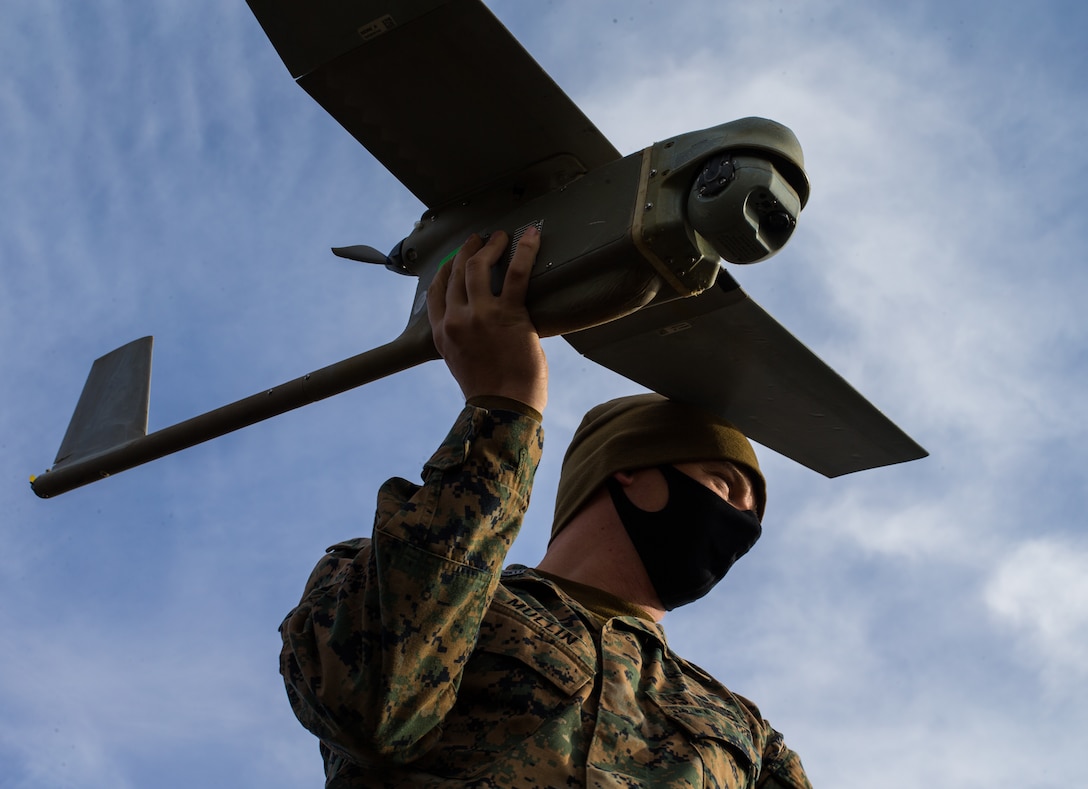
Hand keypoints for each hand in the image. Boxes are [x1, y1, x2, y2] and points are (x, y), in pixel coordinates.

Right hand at [427, 227, 547, 412]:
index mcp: (443, 334)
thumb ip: (466, 341)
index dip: (444, 270)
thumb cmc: (492, 393)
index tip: (452, 259)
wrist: (505, 408)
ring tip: (500, 237)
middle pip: (456, 273)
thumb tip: (482, 330)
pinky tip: (530, 236)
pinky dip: (524, 251)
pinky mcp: (508, 313)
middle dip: (467, 251)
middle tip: (478, 240)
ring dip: (490, 246)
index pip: (436, 292)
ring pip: (478, 266)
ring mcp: (480, 315)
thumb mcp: (465, 364)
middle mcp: (456, 320)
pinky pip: (516, 273)